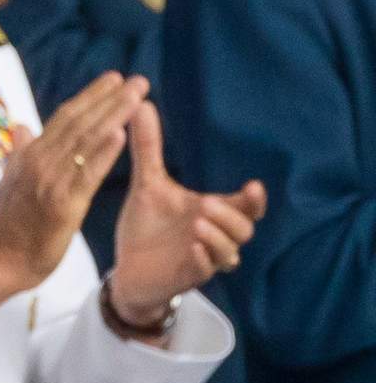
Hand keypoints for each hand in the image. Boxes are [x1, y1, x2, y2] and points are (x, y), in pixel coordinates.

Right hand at [0, 72, 148, 312]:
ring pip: (86, 141)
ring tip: (137, 96)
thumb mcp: (9, 181)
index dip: (91, 96)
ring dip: (114, 115)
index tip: (113, 80)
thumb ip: (19, 151)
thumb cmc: (7, 225)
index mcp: (30, 155)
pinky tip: (122, 135)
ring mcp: (51, 182)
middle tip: (137, 81)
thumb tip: (20, 125)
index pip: (64, 117)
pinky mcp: (63, 205)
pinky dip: (104, 153)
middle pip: (79, 122)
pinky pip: (87, 174)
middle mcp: (40, 162)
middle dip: (110, 98)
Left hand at [110, 104, 265, 327]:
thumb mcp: (148, 183)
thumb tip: (141, 103)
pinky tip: (191, 247)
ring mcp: (202, 259)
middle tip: (207, 204)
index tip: (253, 185)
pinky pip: (203, 272)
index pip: (247, 207)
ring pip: (229, 253)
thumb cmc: (146, 228)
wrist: (127, 270)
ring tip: (198, 223)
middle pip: (244, 229)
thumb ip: (149, 147)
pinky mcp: (186, 278)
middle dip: (232, 216)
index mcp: (211, 213)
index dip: (255, 199)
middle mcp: (213, 236)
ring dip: (218, 238)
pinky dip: (202, 260)